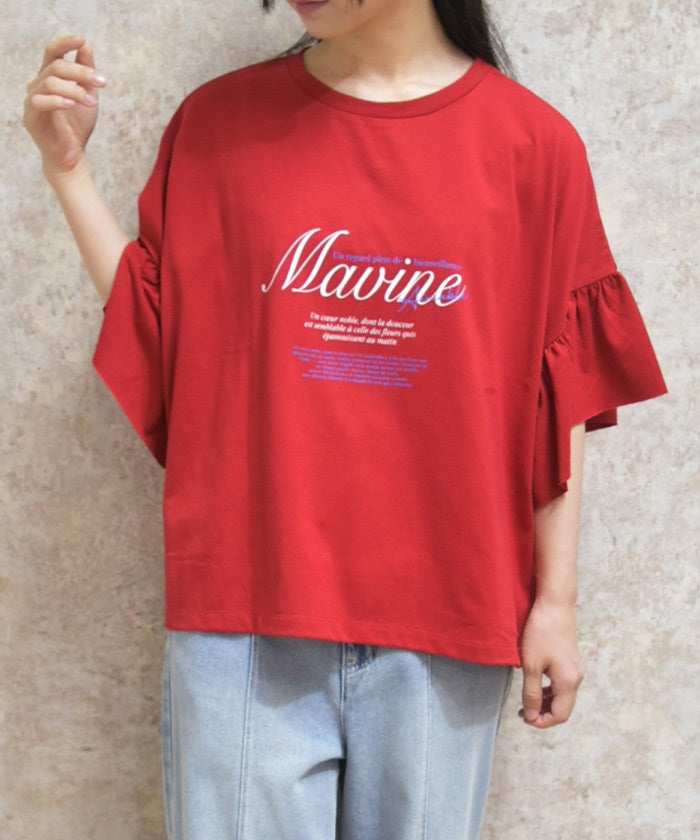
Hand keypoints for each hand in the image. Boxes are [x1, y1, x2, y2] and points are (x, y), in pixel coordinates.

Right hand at [23, 35, 105, 176]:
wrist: (72, 155)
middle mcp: (38, 85)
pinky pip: (39, 101)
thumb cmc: (78, 125)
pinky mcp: (30, 116)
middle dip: (81, 72)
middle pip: (56, 67)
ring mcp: (33, 100)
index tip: (82, 40)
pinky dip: (58, 100)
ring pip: (49, 82)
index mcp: (51, 77)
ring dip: (74, 89)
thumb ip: (86, 73)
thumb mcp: (88, 96)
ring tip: (91, 102)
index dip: (65, 44)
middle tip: (101, 82)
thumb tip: (86, 46)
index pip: (52, 52)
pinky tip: (72, 105)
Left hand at [518, 598, 583, 728]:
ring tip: (526, 700)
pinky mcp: (570, 659)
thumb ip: (531, 693)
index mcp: (568, 682)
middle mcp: (576, 678)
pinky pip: (562, 683)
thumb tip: (531, 715)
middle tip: (522, 712)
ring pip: (562, 695)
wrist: (555, 605)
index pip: (560, 715)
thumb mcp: (531, 665)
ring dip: (545, 701)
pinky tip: (535, 684)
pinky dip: (549, 690)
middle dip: (543, 713)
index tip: (524, 718)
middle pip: (563, 707)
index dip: (542, 722)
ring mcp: (575, 668)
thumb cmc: (541, 632)